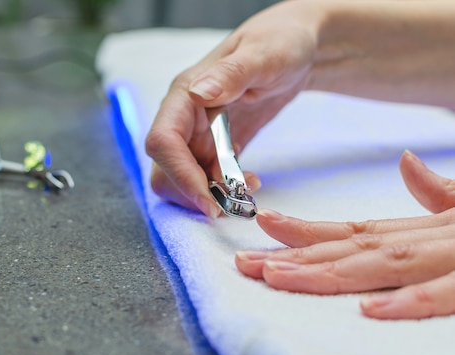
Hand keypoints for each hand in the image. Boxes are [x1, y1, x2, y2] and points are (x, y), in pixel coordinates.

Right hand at [145, 1, 320, 216]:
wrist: (298, 49)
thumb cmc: (281, 43)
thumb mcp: (264, 55)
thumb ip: (231, 74)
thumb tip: (198, 94)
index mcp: (185, 95)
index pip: (162, 142)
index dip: (180, 176)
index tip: (209, 200)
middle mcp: (183, 119)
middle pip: (165, 171)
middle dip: (195, 193)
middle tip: (234, 203)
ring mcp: (197, 136)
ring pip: (184, 182)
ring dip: (211, 196)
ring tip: (248, 191)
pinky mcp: (214, 148)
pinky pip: (206, 180)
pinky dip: (223, 191)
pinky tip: (250, 182)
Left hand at [235, 150, 454, 319]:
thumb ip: (438, 194)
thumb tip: (406, 162)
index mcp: (422, 229)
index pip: (353, 229)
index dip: (305, 229)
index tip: (262, 221)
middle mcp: (429, 240)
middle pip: (352, 249)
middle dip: (295, 256)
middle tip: (244, 262)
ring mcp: (453, 259)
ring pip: (383, 265)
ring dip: (328, 272)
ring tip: (275, 275)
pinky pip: (443, 295)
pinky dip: (407, 301)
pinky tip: (366, 310)